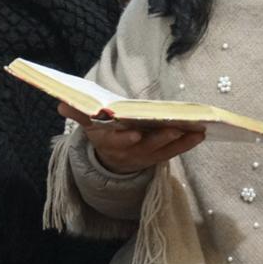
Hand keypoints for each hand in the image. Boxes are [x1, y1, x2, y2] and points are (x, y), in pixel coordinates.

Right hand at [58, 102, 204, 173]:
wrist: (111, 160)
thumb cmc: (102, 134)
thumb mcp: (87, 125)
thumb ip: (77, 113)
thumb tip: (61, 102)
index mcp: (110, 143)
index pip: (116, 142)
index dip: (125, 139)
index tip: (134, 133)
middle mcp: (129, 153)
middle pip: (145, 147)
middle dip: (160, 138)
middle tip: (174, 128)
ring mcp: (145, 157)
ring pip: (163, 150)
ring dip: (179, 141)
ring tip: (195, 128)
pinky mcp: (158, 157)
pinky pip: (174, 152)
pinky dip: (188, 144)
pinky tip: (200, 133)